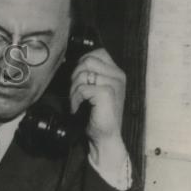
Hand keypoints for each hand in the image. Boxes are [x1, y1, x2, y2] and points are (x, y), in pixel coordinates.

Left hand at [69, 48, 131, 184]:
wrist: (105, 137)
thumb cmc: (98, 115)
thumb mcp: (95, 91)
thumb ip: (90, 75)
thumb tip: (73, 64)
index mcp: (117, 72)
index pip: (97, 53)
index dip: (82, 63)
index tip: (78, 80)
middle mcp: (118, 75)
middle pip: (87, 60)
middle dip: (75, 76)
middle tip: (75, 93)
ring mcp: (114, 83)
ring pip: (82, 73)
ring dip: (73, 90)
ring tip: (77, 102)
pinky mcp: (107, 93)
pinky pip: (82, 88)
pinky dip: (74, 99)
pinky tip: (77, 109)